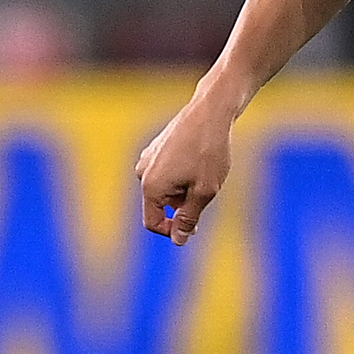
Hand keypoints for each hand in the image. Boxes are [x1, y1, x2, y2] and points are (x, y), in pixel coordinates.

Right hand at [135, 98, 232, 245]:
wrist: (210, 112)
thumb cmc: (209, 152)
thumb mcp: (204, 191)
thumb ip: (188, 218)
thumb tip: (178, 241)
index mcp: (151, 186)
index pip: (153, 223)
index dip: (173, 231)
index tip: (194, 227)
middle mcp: (142, 172)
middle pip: (159, 206)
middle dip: (181, 207)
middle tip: (207, 193)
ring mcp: (147, 158)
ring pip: (164, 189)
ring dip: (183, 191)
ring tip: (205, 175)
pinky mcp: (155, 148)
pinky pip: (166, 173)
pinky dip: (181, 176)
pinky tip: (199, 162)